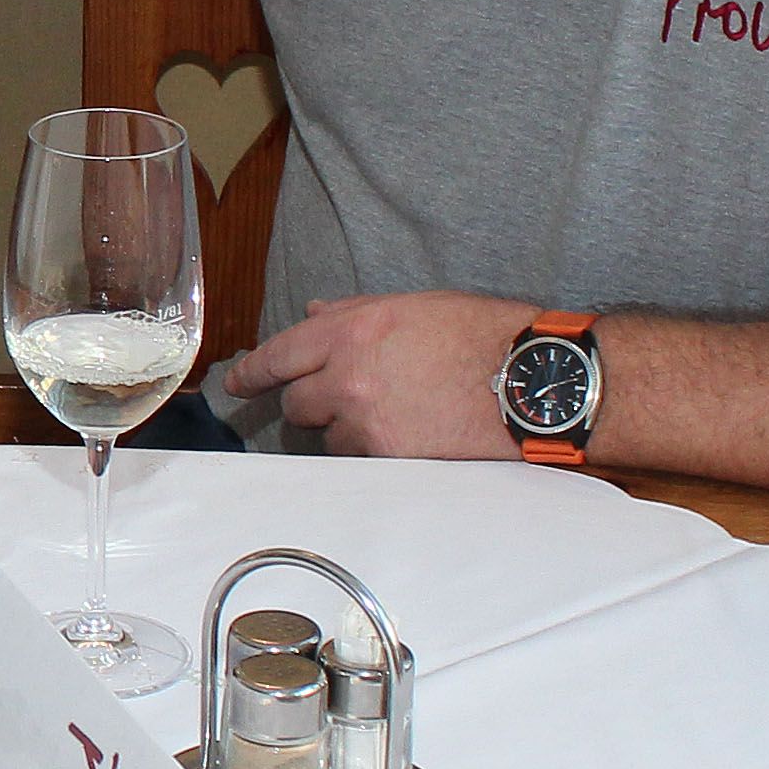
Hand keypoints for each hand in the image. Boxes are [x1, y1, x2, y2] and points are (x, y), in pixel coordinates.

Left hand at [222, 292, 535, 458]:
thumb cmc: (483, 335)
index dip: (251, 373)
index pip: (279, 355)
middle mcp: (349, 375)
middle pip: (296, 404)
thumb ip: (355, 312)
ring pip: (328, 438)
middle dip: (309, 405)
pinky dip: (373, 454)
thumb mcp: (416, 306)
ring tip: (391, 419)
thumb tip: (313, 315)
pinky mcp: (390, 456)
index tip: (236, 384)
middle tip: (339, 403)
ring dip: (345, 433)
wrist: (532, 381)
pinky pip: (361, 461)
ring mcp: (367, 420)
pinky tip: (406, 439)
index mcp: (352, 329)